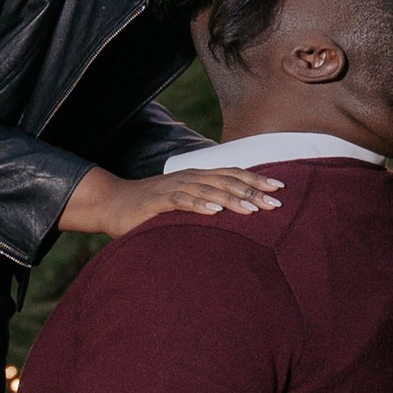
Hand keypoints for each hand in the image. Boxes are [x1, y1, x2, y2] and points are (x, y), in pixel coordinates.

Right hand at [56, 162, 282, 238]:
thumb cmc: (150, 207)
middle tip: (276, 203)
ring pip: (208, 189)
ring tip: (252, 209)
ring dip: (232, 198)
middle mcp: (189, 178)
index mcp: (197, 177)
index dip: (256, 179)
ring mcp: (174, 187)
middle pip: (226, 180)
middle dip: (252, 191)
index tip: (279, 187)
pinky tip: (215, 211)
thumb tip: (233, 218)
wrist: (112, 203)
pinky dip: (199, 204)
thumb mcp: (182, 204)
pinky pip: (181, 200)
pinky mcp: (158, 200)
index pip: (232, 174)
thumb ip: (204, 206)